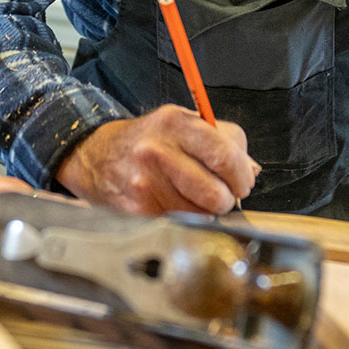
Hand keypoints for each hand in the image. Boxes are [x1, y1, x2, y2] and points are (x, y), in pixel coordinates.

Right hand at [54, 104, 259, 215]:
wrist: (97, 156)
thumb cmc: (149, 139)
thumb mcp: (184, 122)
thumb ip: (225, 139)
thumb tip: (251, 172)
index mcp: (175, 123)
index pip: (224, 155)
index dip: (241, 176)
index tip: (243, 182)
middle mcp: (157, 152)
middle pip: (216, 194)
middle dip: (226, 199)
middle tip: (219, 193)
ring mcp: (145, 185)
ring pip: (201, 216)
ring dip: (205, 212)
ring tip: (191, 196)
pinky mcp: (137, 212)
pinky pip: (181, 225)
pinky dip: (185, 221)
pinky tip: (173, 204)